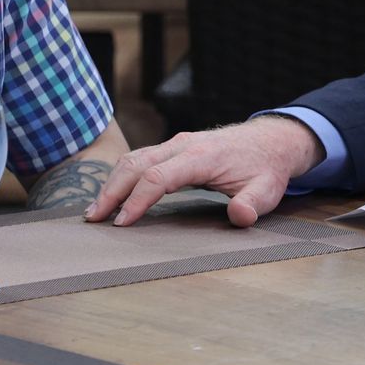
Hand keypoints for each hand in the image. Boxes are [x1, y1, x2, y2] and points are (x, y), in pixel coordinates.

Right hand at [85, 115, 324, 227]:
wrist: (271, 141)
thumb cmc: (265, 169)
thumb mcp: (267, 190)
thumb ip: (253, 204)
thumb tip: (240, 216)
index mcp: (201, 156)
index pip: (158, 177)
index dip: (137, 200)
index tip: (121, 223)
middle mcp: (183, 145)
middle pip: (136, 164)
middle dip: (112, 191)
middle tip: (93, 219)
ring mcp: (176, 144)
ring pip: (134, 158)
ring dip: (112, 183)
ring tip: (95, 211)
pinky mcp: (173, 148)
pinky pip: (140, 158)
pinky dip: (122, 176)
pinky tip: (112, 195)